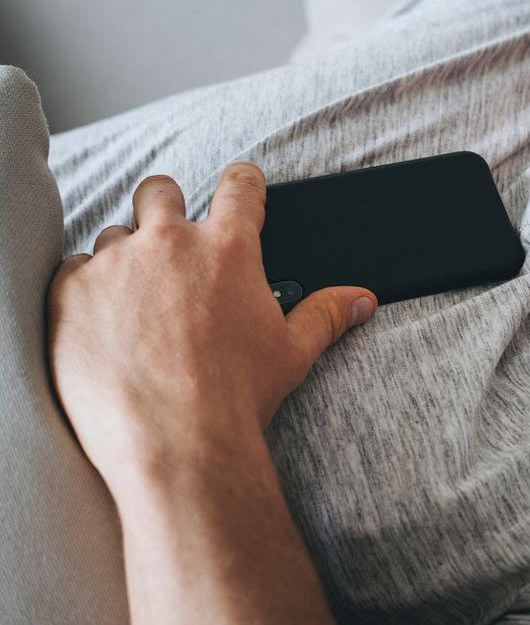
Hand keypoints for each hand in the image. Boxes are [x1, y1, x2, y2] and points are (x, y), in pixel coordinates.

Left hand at [46, 162, 376, 490]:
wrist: (175, 443)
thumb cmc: (236, 397)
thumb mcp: (292, 352)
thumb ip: (326, 314)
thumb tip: (362, 299)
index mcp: (230, 250)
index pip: (240, 186)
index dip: (242, 181)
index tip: (240, 183)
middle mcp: (170, 244)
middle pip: (161, 192)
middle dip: (167, 207)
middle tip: (172, 243)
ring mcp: (116, 264)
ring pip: (114, 235)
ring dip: (125, 258)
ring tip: (136, 303)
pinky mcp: (72, 292)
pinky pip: (73, 269)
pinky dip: (87, 289)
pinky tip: (103, 324)